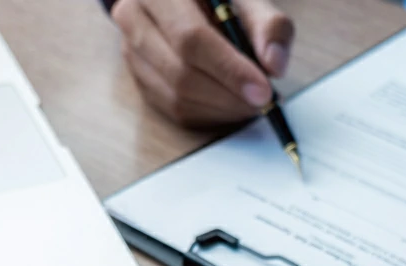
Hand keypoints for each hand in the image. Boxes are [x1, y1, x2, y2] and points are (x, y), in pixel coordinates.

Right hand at [113, 0, 293, 126]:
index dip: (229, 69)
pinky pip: (173, 109)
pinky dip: (209, 114)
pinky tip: (230, 104)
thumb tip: (274, 66)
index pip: (192, 38)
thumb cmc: (222, 2)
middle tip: (262, 101)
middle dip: (228, 94)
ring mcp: (131, 50)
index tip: (262, 91)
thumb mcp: (249, 3)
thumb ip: (269, 27)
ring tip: (250, 102)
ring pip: (176, 96)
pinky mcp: (139, 77)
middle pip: (181, 72)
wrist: (191, 4)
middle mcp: (135, 17)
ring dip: (221, 108)